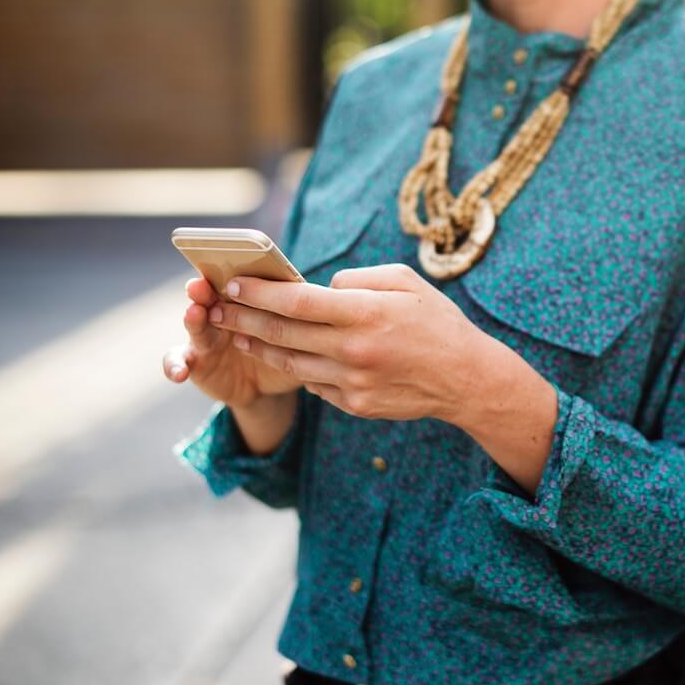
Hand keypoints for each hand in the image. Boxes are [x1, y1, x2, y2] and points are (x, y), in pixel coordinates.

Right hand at [162, 277, 301, 407]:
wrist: (269, 385)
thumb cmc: (287, 349)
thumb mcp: (298, 335)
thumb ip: (303, 316)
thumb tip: (334, 293)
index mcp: (249, 299)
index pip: (240, 281)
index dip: (234, 272)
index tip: (230, 263)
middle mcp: (223, 311)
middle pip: (212, 296)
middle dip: (206, 289)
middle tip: (202, 284)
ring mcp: (207, 336)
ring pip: (196, 324)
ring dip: (193, 317)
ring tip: (194, 313)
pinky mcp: (196, 361)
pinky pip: (177, 361)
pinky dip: (174, 365)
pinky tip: (178, 373)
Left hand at [196, 263, 484, 421]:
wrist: (466, 379)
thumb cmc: (437, 322)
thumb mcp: (405, 282)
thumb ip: (358, 280)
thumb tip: (320, 288)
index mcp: (365, 313)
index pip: (296, 302)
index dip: (259, 293)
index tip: (233, 284)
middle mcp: (353, 349)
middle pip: (283, 333)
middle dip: (243, 319)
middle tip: (218, 309)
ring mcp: (352, 381)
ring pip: (291, 362)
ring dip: (258, 348)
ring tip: (238, 336)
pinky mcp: (355, 405)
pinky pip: (314, 384)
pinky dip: (297, 368)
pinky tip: (284, 357)